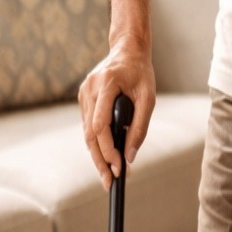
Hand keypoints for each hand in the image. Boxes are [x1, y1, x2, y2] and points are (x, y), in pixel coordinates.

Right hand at [78, 38, 156, 191]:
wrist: (127, 49)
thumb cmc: (141, 72)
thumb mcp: (148, 97)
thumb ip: (140, 126)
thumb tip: (131, 156)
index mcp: (106, 84)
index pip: (100, 125)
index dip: (108, 149)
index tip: (119, 167)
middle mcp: (90, 89)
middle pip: (90, 134)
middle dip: (100, 160)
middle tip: (110, 182)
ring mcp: (83, 93)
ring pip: (87, 132)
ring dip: (97, 155)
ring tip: (108, 175)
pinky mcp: (83, 97)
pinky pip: (88, 125)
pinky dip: (96, 142)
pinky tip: (105, 157)